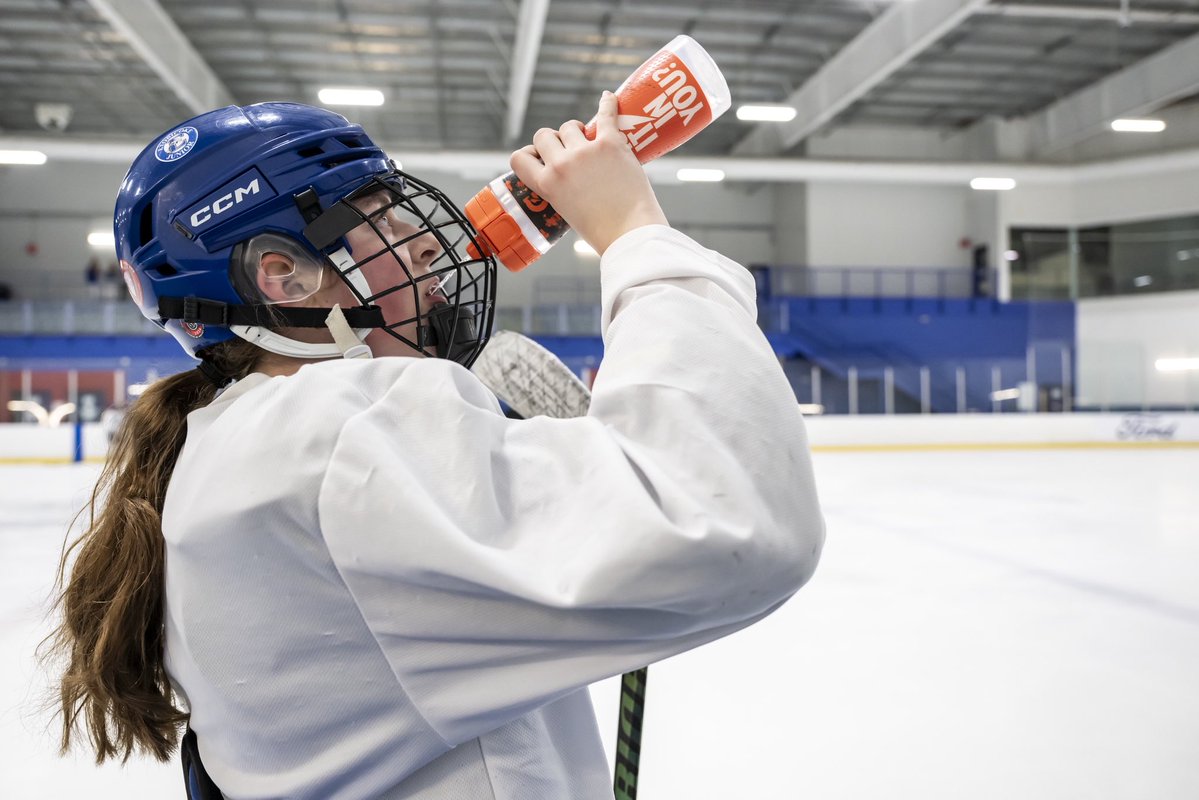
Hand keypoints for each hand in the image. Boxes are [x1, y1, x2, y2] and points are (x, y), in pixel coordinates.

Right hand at [509, 91, 667, 256]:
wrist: (631, 233)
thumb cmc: (602, 231)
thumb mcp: (567, 212)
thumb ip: (561, 191)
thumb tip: (569, 177)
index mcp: (546, 185)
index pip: (519, 157)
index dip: (529, 154)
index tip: (541, 156)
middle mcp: (561, 164)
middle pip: (544, 135)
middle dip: (554, 140)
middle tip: (569, 149)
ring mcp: (585, 152)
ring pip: (569, 126)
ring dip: (576, 129)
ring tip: (588, 136)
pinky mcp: (611, 144)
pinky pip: (606, 114)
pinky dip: (607, 104)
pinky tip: (608, 97)